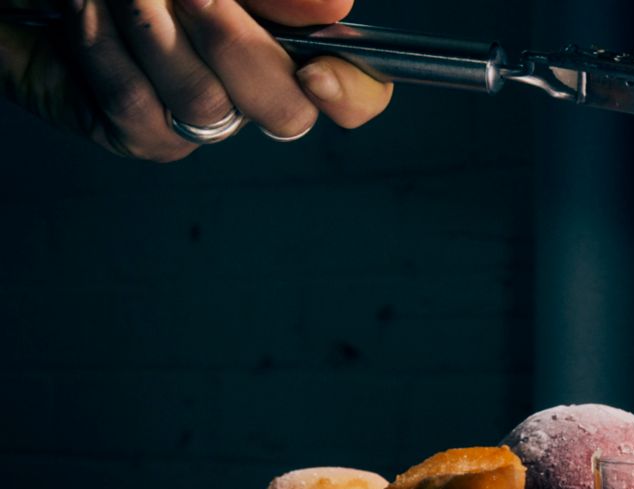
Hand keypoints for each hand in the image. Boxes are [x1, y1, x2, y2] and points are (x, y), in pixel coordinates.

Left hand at [0, 0, 392, 161]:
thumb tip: (337, 6)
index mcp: (279, 38)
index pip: (353, 90)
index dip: (352, 92)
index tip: (318, 74)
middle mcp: (247, 86)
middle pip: (286, 112)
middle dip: (234, 44)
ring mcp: (194, 118)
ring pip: (206, 107)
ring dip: (155, 31)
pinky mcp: (136, 135)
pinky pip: (137, 108)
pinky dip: (105, 48)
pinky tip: (84, 9)